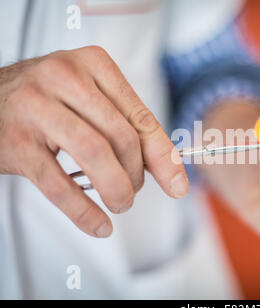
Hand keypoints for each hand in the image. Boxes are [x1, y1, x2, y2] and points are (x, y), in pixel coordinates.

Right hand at [0, 46, 188, 237]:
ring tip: (120, 203)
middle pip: (123, 137)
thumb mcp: (90, 98)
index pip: (141, 117)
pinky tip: (99, 225)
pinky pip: (59, 184)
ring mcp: (37, 107)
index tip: (178, 185)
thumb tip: (168, 166)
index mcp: (93, 64)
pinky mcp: (16, 141)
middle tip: (132, 191)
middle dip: (136, 175)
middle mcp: (65, 77)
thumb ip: (126, 124)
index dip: (163, 156)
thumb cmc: (49, 101)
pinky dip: (84, 211)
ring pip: (96, 155)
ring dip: (117, 190)